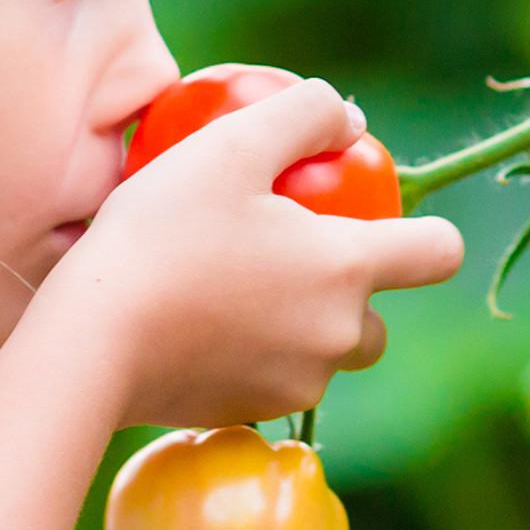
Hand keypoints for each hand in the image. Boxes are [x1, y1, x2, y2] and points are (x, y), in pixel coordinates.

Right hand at [55, 76, 463, 429]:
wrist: (90, 341)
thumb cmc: (162, 233)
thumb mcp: (231, 145)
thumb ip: (304, 114)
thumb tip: (351, 118)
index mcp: (347, 270)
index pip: (439, 251)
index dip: (427, 231)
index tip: (381, 217)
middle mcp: (335, 337)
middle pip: (376, 318)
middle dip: (347, 291)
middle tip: (282, 253)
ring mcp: (293, 385)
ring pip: (321, 353)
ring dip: (296, 323)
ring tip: (229, 283)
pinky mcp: (246, 414)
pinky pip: (269, 379)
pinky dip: (249, 354)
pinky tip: (193, 321)